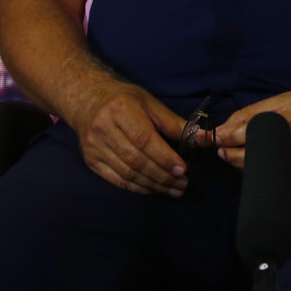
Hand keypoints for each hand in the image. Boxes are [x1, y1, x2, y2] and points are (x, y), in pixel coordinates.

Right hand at [67, 86, 188, 196]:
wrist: (86, 101)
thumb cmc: (125, 100)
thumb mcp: (151, 104)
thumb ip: (175, 123)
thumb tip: (204, 138)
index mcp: (121, 110)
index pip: (145, 140)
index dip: (164, 158)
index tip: (182, 170)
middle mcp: (103, 129)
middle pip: (136, 160)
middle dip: (162, 176)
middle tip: (182, 184)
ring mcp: (94, 147)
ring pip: (126, 173)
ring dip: (152, 185)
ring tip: (173, 190)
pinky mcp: (91, 161)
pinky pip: (116, 180)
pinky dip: (137, 188)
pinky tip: (154, 189)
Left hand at [216, 85, 290, 178]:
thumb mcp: (287, 98)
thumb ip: (254, 113)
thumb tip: (224, 128)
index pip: (250, 132)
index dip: (227, 136)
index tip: (214, 137)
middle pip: (252, 155)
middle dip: (230, 152)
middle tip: (220, 148)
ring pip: (262, 170)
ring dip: (242, 163)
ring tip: (234, 154)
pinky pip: (275, 176)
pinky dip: (261, 170)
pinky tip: (255, 162)